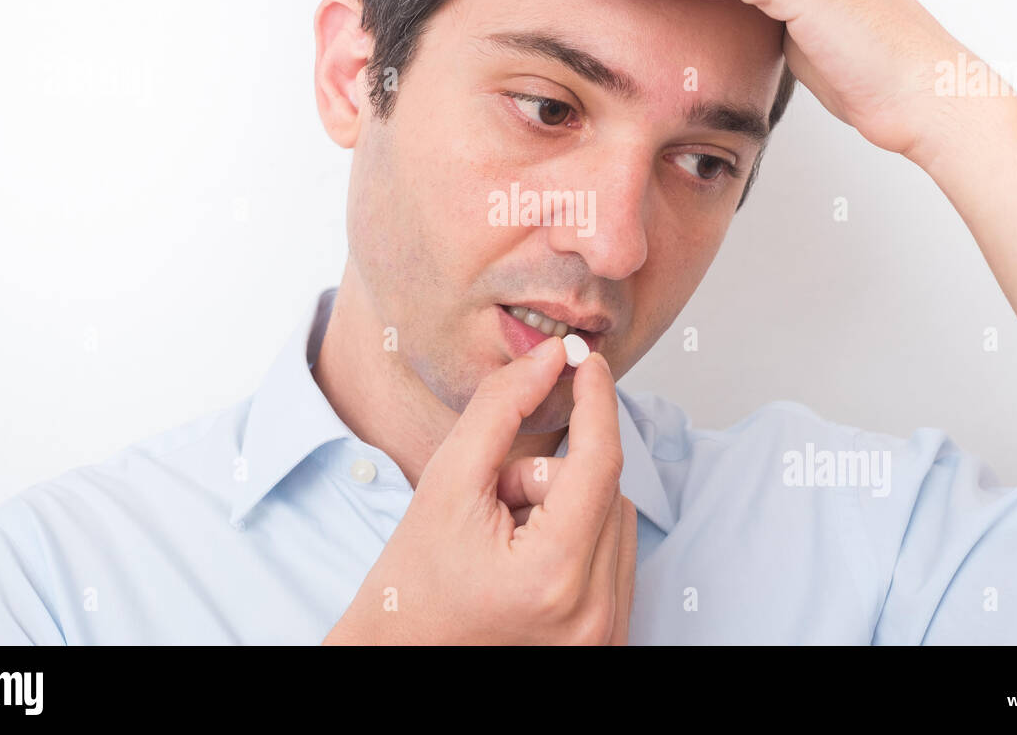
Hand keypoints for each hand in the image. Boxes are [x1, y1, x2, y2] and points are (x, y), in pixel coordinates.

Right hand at [322, 336, 637, 644]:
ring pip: (617, 518)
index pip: (600, 463)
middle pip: (606, 490)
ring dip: (567, 509)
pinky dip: (580, 540)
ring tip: (507, 540)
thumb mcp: (445, 482)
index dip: (595, 401)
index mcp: (552, 574)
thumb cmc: (413, 583)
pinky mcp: (608, 641)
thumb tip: (550, 357)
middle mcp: (591, 613)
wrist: (399, 660)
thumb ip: (500, 408)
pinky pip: (616, 556)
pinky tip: (529, 563)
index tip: (586, 359)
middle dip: (552, 478)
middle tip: (495, 504)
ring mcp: (604, 634)